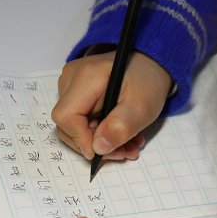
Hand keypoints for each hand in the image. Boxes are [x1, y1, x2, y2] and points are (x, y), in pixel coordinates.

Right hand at [52, 50, 171, 160]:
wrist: (150, 65)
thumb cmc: (147, 81)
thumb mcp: (142, 107)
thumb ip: (121, 127)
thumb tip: (98, 148)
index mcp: (86, 77)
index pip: (66, 116)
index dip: (81, 139)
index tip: (103, 151)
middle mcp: (71, 79)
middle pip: (67, 125)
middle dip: (94, 145)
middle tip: (124, 152)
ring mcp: (70, 87)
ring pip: (73, 128)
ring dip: (100, 144)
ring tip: (127, 145)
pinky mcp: (75, 95)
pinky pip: (79, 123)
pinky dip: (100, 135)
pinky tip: (120, 136)